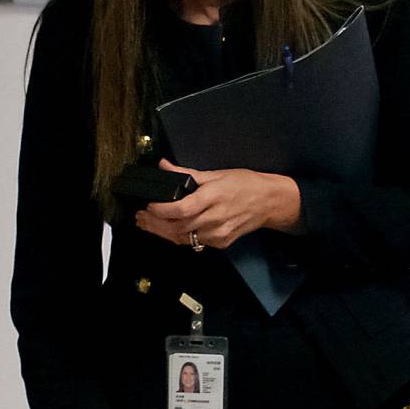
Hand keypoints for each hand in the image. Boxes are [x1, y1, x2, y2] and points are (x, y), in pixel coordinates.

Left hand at [134, 160, 300, 249]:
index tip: (148, 206)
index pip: (181, 209)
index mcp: (213, 197)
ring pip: (184, 238)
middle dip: (155, 224)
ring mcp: (219, 233)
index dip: (161, 210)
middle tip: (140, 218)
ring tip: (147, 225)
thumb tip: (164, 165)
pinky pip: (195, 243)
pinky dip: (178, 237)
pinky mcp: (221, 243)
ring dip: (163, 233)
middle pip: (178, 227)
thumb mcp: (216, 173)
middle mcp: (215, 218)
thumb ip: (187, 173)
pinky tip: (167, 230)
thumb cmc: (244, 184)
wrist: (268, 202)